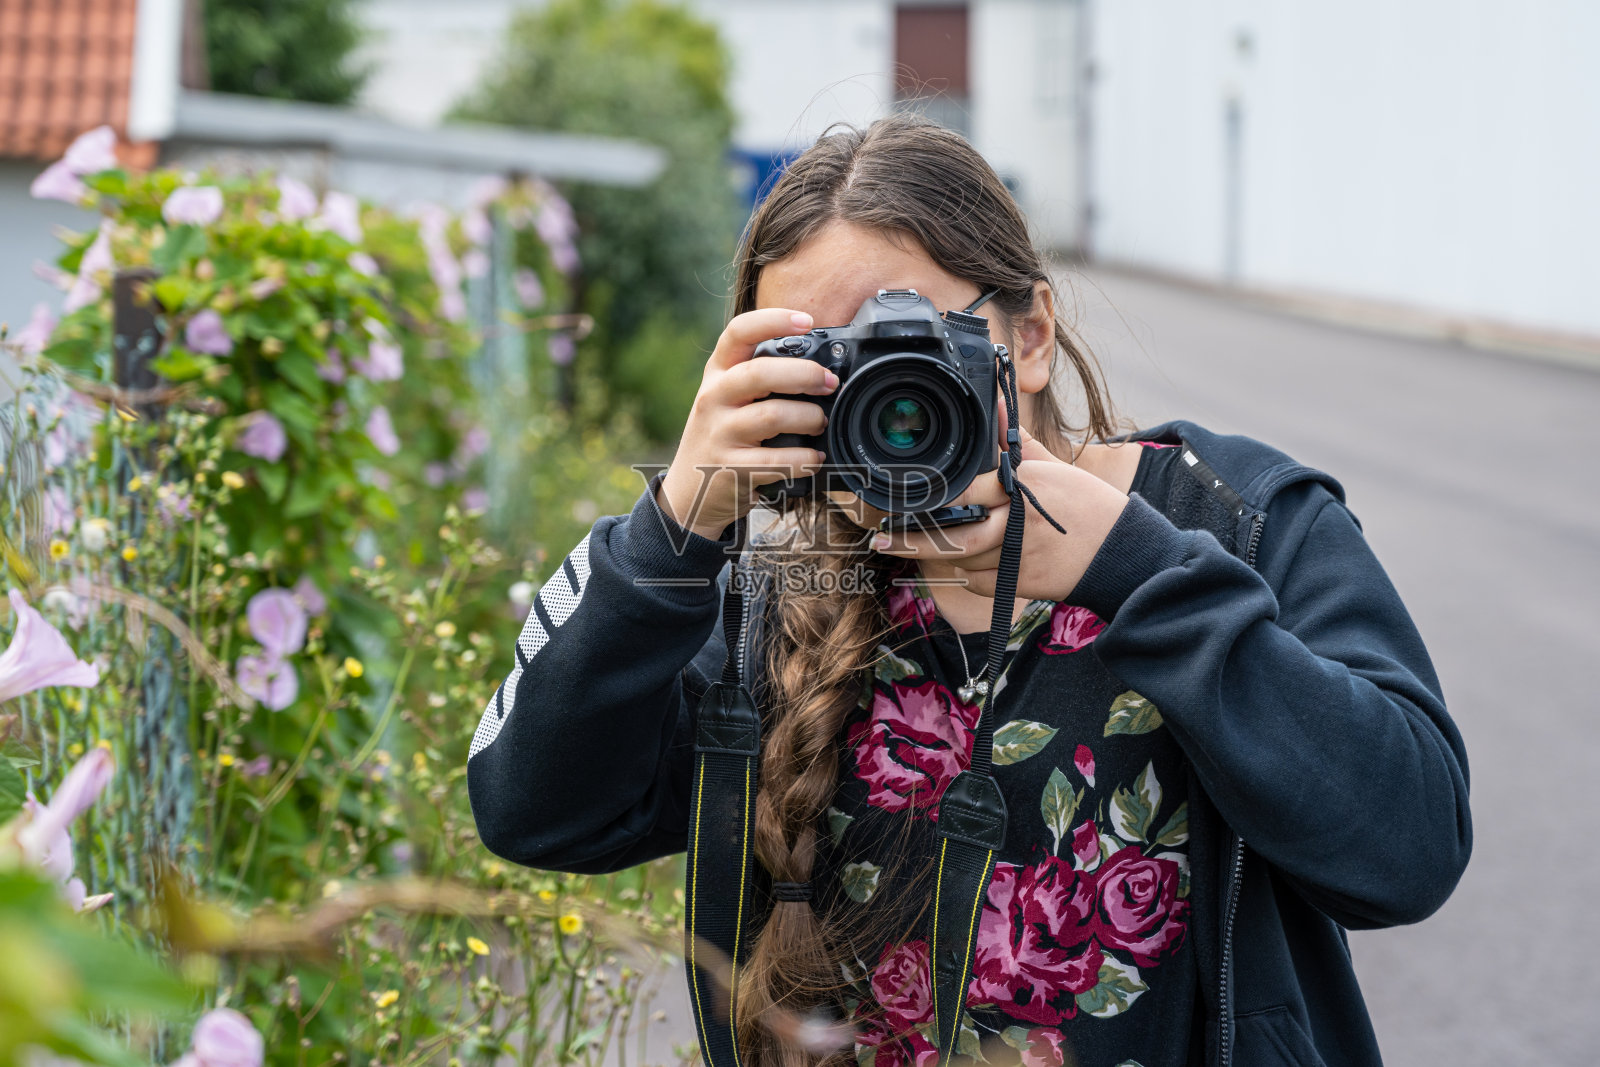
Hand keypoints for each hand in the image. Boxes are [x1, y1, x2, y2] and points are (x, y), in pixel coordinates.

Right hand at [657, 308, 836, 539]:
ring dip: (808, 418)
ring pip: (771, 415)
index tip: (807, 321)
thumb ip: (760, 378)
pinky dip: (804, 459)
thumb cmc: (722, 437)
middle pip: (759, 372)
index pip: (738, 332)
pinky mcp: (729, 468)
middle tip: (829, 383)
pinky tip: (814, 458)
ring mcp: (719, 434)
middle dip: (804, 374)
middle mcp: (714, 398)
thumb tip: (821, 369)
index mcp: (717, 373)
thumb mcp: (728, 399)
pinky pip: (776, 461)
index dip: (774, 321)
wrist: (688, 492)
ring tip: (820, 423)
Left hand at [869, 426, 1130, 601]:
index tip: (909, 492)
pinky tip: (963, 564)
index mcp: (1025, 487)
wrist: (1122, 553)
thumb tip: (997, 405)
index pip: (969, 486)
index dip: (937, 490)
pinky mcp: (1021, 584)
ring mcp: (1018, 558)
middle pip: (956, 535)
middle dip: (915, 539)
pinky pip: (978, 583)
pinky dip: (966, 575)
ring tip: (906, 547)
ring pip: (963, 561)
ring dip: (939, 556)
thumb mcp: (1054, 467)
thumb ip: (1018, 442)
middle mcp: (1018, 523)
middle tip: (883, 537)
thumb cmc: (1088, 506)